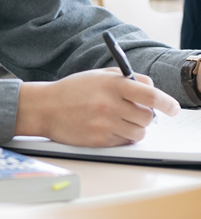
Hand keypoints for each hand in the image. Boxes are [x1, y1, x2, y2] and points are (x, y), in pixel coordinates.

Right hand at [15, 68, 178, 146]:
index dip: (167, 102)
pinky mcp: (101, 140)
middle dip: (145, 115)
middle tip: (134, 111)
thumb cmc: (72, 90)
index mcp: (111, 85)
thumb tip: (150, 88)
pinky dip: (122, 136)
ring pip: (139, 132)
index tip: (173, 108)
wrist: (45, 107)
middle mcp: (110, 104)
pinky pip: (125, 142)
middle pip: (148, 116)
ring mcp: (105, 124)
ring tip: (118, 120)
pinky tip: (107, 127)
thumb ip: (124, 79)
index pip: (150, 94)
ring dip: (134, 127)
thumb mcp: (96, 76)